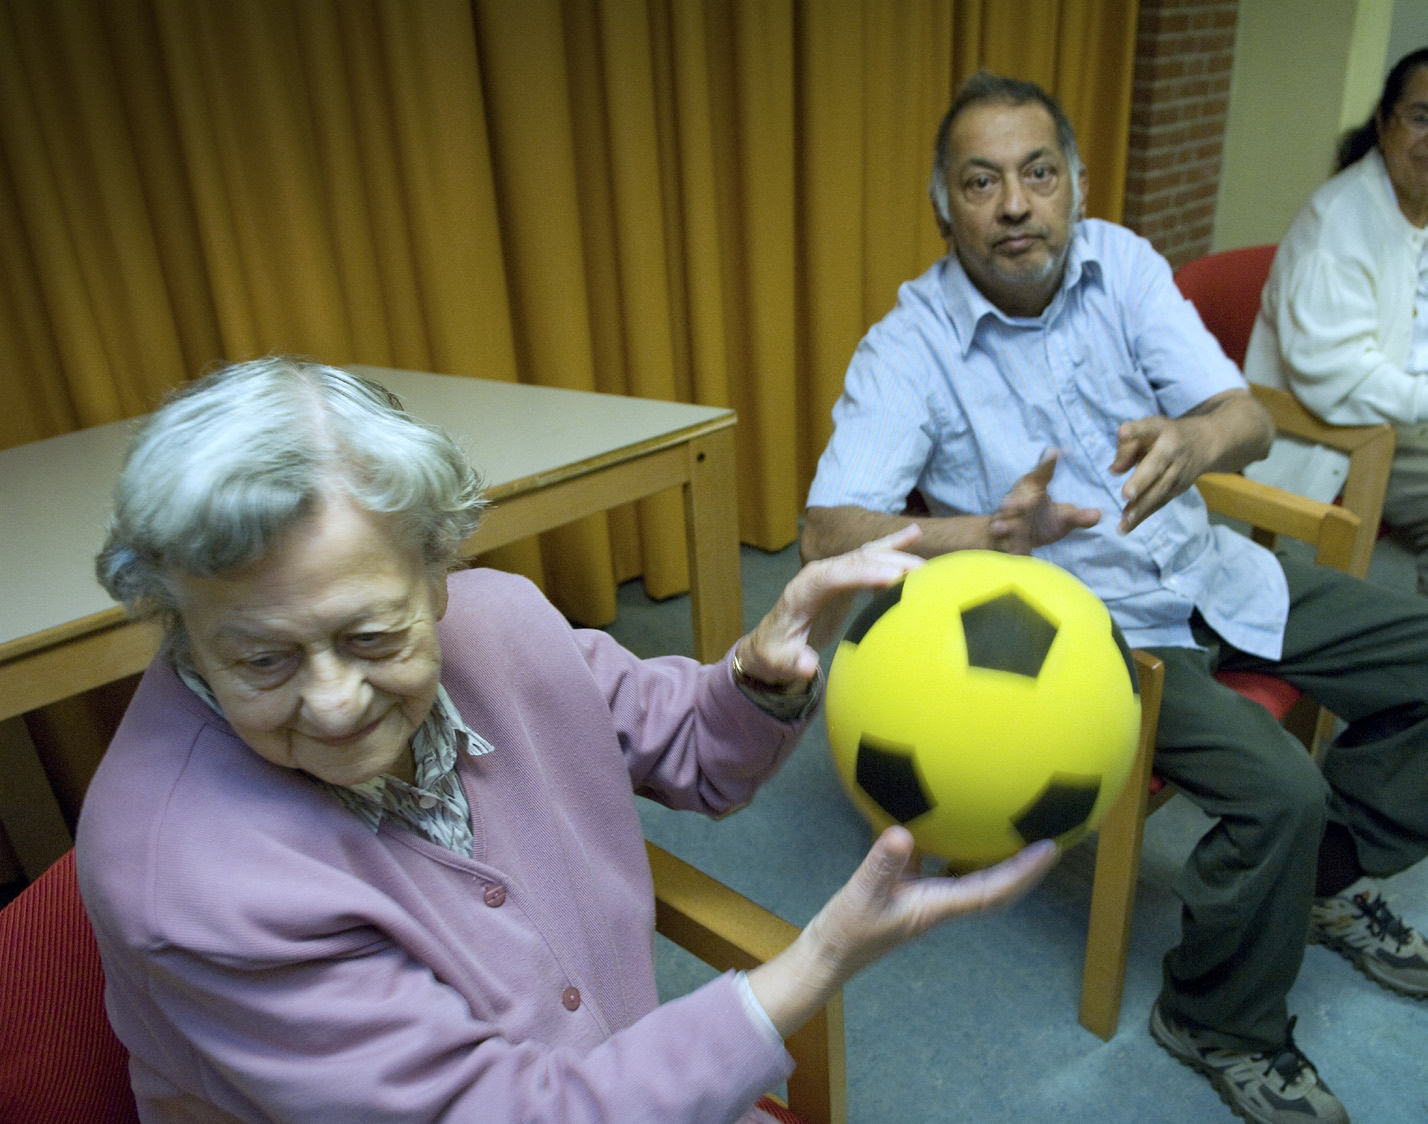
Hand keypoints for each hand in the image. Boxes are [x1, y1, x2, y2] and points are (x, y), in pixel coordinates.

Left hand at [734, 526, 924, 687]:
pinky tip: (915, 534)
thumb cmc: (776, 652)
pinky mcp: (844, 574)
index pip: (830, 576)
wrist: (772, 640)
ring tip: (928, 565)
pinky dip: (891, 544)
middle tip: (922, 573)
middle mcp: (817, 574)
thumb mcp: (778, 662)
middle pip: (854, 561)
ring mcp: (832, 570)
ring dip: (896, 555)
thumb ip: (792, 663)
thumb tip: (807, 665)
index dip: (860, 574)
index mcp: (801, 592)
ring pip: (866, 555)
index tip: (890, 577)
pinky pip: (870, 555)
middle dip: (887, 562)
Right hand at [746, 827, 1057, 1036]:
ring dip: (992, 855)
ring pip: (969, 875)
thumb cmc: (846, 934)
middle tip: (1047, 833)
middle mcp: (940, 902)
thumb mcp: (860, 895)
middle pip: (994, 885)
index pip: (993, 890)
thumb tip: (902, 831)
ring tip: (1008, 823)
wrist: (826, 957)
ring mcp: (925, 897)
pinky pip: (937, 861)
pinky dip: (947, 842)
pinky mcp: (906, 888)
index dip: (1024, 872)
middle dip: (1023, 866)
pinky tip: (939, 816)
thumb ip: (881, 864)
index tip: (1050, 848)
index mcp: (938, 906)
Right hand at [988, 451, 1100, 553]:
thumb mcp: (1062, 518)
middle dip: (1017, 500)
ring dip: (1004, 524)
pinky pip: (1004, 544)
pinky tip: (1013, 553)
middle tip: (1020, 499)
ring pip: (1004, 522)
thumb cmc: (1039, 522)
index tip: (1054, 452)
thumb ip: (1078, 516)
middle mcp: (1017, 502)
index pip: (1040, 475)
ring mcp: (1007, 522)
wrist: (1011, 540)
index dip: (1047, 464)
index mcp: (1032, 489)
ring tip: (999, 526)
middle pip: (1016, 499)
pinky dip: (1008, 547)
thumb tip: (1099, 514)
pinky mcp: (1003, 540)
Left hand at [1110, 415, 1208, 532]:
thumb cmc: (1164, 435)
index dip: (1136, 431)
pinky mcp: (1178, 489)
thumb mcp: (1146, 432)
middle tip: (1126, 494)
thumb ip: (1127, 448)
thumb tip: (1113, 471)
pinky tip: (1126, 528)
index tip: (1122, 433)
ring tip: (1124, 520)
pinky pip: (1159, 503)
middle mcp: (1173, 451)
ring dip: (1142, 507)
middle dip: (1142, 481)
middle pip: (1157, 466)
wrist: (1205, 442)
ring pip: (1159, 490)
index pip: (1148, 428)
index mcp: (1163, 431)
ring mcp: (1179, 472)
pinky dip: (1143, 516)